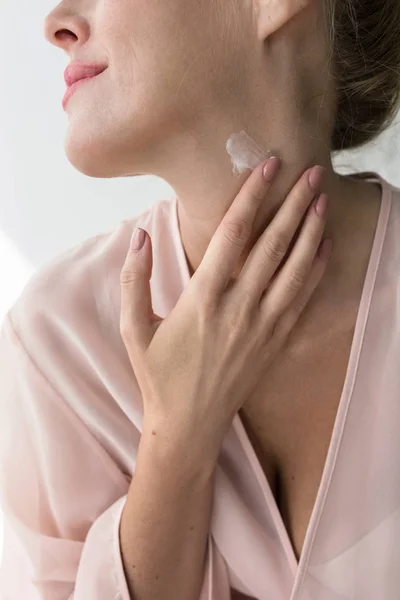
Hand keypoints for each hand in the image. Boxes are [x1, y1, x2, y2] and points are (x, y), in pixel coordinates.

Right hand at [119, 159, 330, 455]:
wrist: (189, 424)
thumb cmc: (159, 375)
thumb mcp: (133, 328)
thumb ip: (133, 279)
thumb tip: (139, 235)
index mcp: (203, 298)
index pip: (233, 234)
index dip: (252, 196)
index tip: (267, 166)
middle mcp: (239, 307)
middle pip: (273, 245)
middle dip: (293, 204)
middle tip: (312, 171)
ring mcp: (262, 326)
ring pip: (295, 270)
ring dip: (311, 232)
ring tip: (323, 200)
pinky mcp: (275, 342)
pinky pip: (301, 300)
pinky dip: (315, 271)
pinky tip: (324, 248)